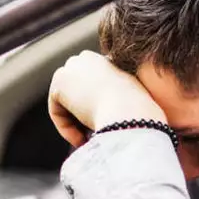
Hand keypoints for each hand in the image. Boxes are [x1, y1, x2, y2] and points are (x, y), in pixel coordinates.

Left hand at [47, 51, 166, 147]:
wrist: (131, 113)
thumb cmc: (140, 115)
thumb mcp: (135, 103)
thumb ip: (120, 102)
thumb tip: (109, 118)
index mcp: (110, 57)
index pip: (94, 86)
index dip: (97, 109)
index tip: (105, 127)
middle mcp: (89, 57)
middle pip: (76, 92)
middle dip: (81, 115)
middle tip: (92, 137)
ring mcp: (72, 67)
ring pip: (66, 103)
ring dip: (75, 124)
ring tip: (89, 141)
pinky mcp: (59, 82)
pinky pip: (57, 111)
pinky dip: (66, 128)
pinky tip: (81, 139)